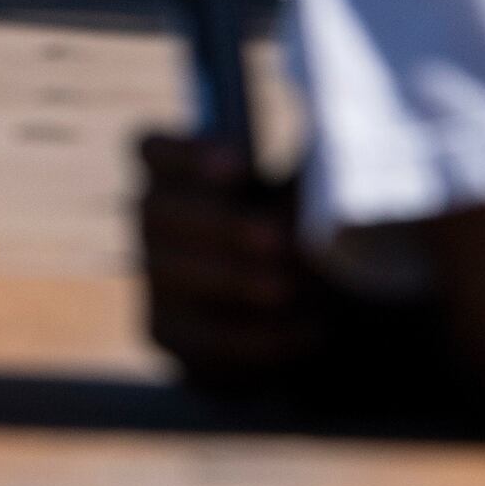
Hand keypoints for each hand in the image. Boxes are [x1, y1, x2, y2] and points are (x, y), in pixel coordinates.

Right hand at [138, 134, 323, 385]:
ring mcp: (154, 278)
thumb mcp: (310, 197)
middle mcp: (154, 222)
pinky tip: (308, 330)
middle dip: (218, 224)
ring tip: (289, 288)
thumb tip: (332, 195)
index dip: (187, 154)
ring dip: (233, 280)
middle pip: (155, 209)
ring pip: (167, 274)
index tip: (242, 164)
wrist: (302, 308)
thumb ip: (314, 185)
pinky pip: (201, 336)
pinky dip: (257, 336)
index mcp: (179, 173)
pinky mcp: (166, 331)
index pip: (152, 149)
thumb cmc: (303, 230)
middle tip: (277, 238)